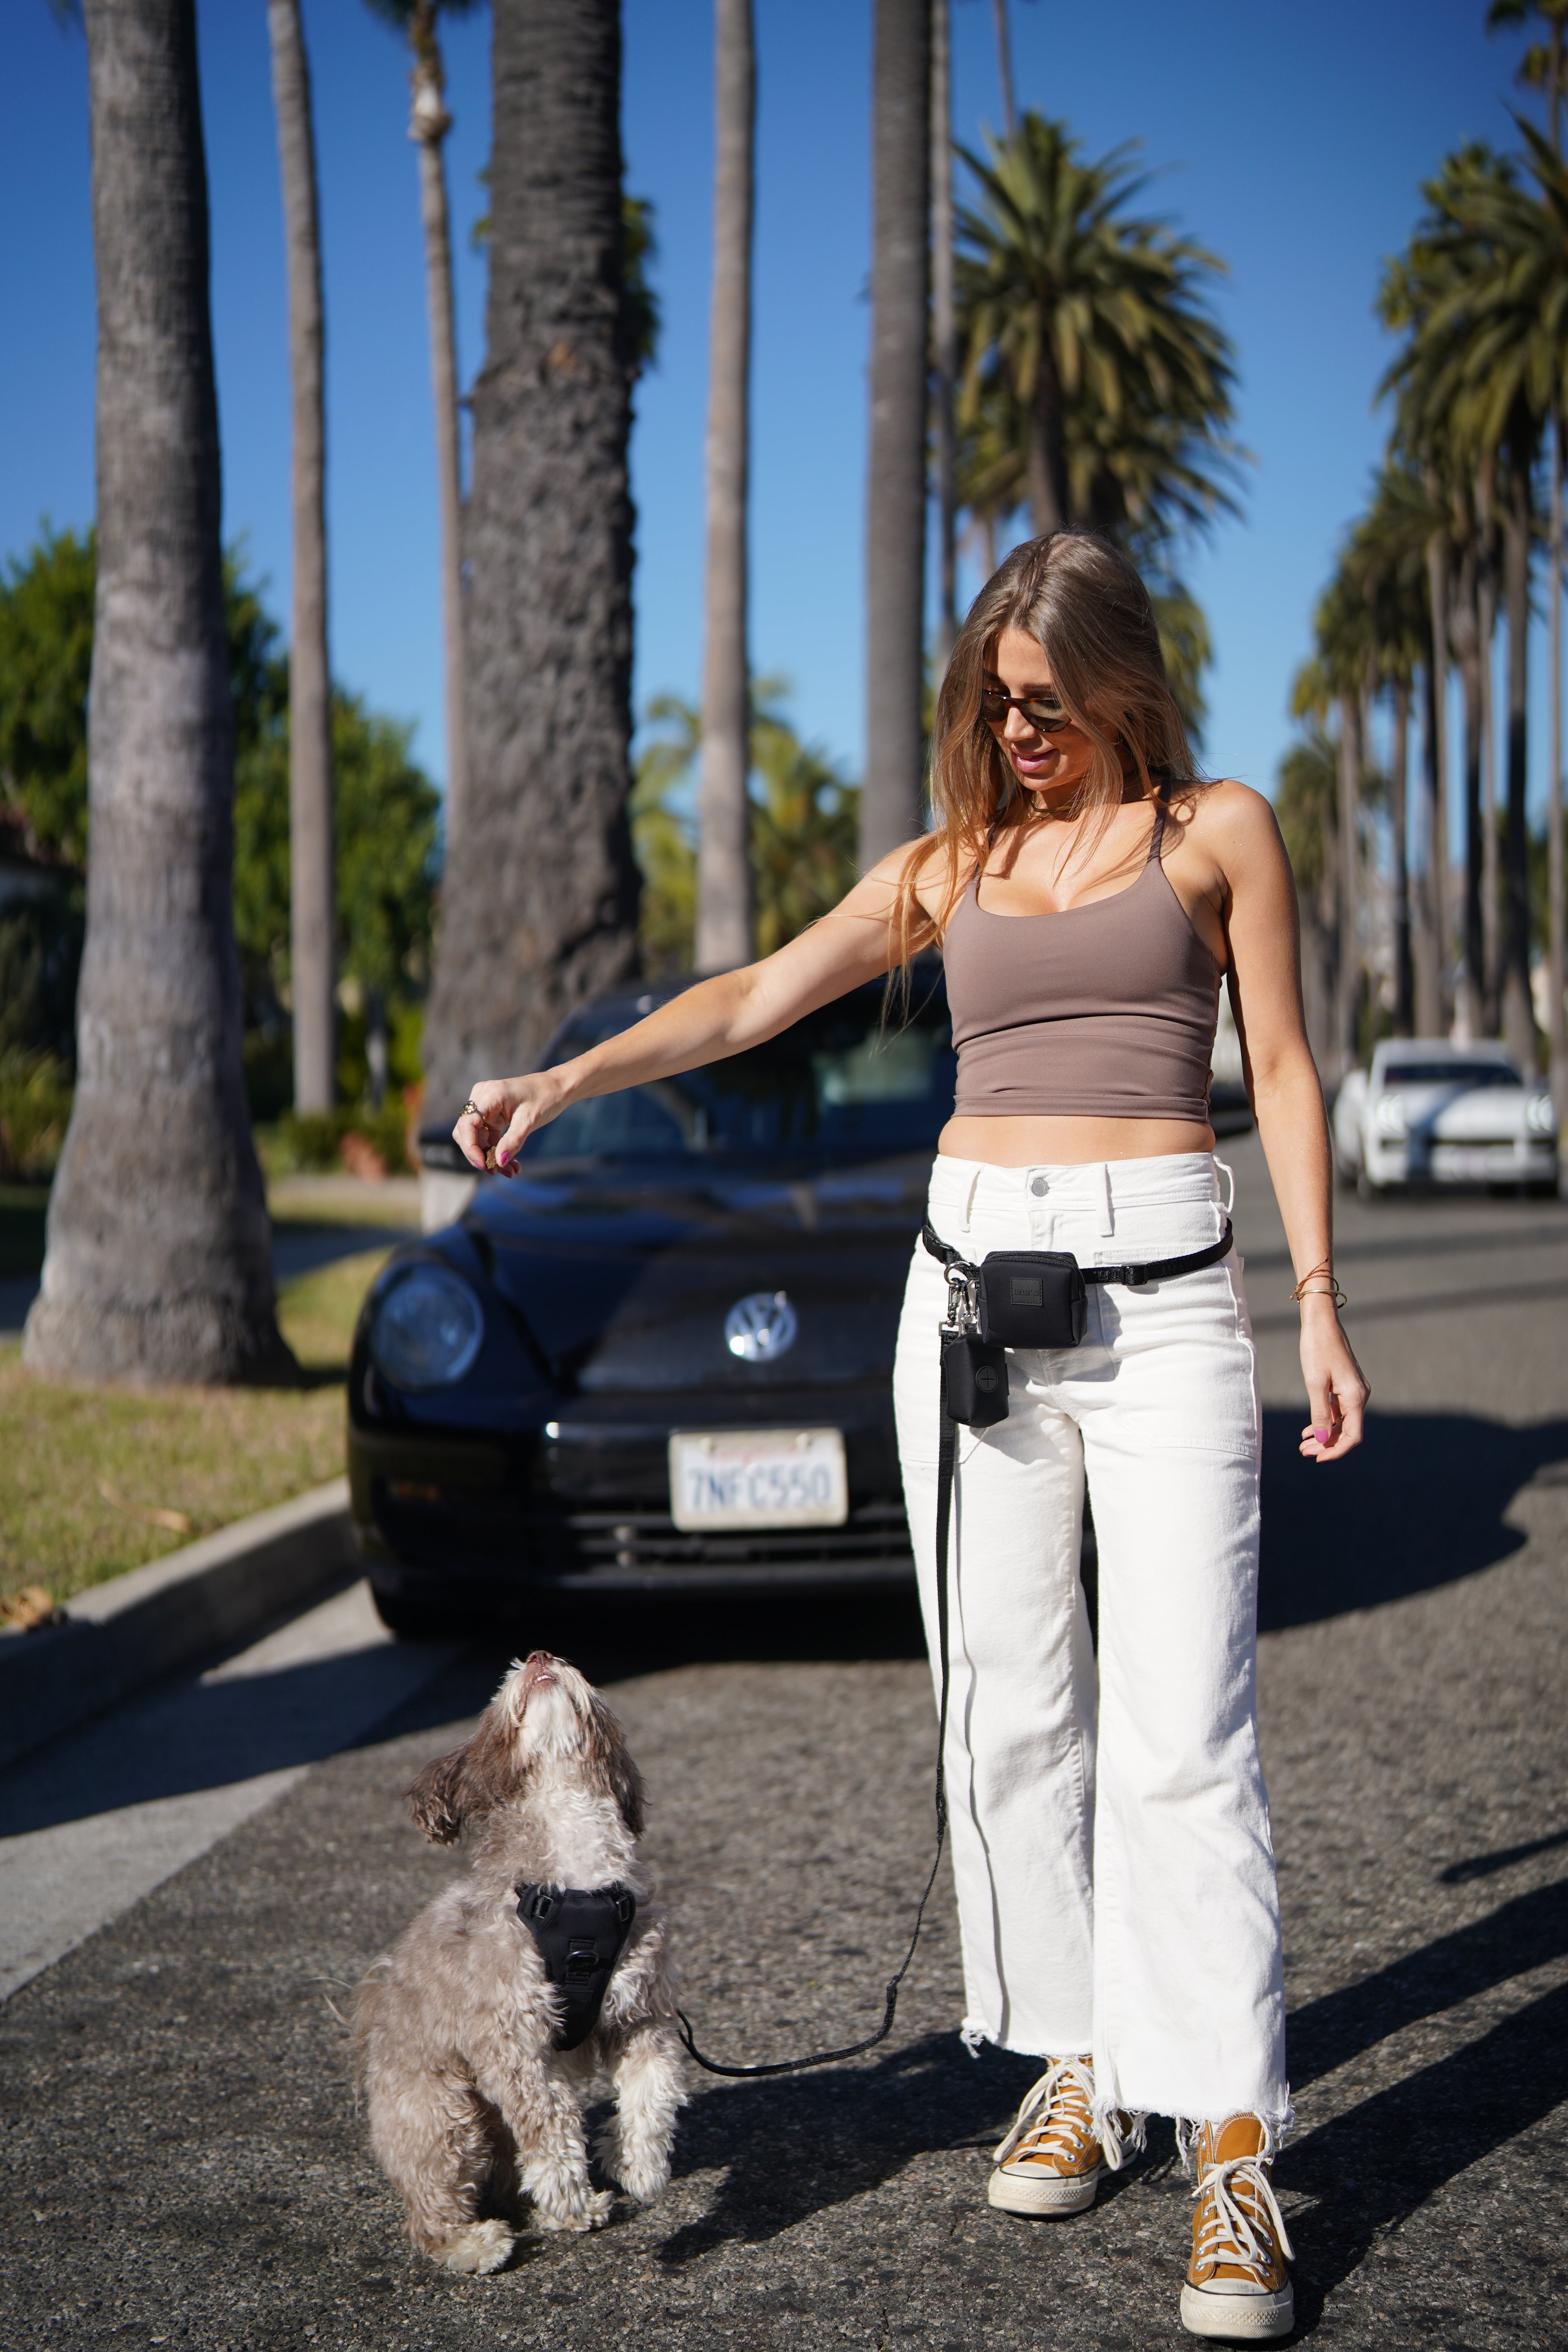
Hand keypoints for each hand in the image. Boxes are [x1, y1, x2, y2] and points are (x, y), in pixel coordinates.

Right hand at [452, 1073, 562, 1176]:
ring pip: (478, 1138)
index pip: (467, 1123)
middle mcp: (483, 1098)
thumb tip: (499, 1162)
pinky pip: (488, 1137)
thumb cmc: (546, 1097)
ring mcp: (486, 1107)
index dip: (470, 1146)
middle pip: (468, 1133)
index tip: (484, 1164)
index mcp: (490, 1094)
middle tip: (496, 1172)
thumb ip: (513, 1141)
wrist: (557, 1088)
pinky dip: (498, 1151)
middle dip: (480, 1155)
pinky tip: (511, 1164)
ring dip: (491, 1156)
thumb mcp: (530, 1120)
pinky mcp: (492, 1116)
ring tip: (510, 1171)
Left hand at [1297, 1294, 1368, 1462]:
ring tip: (1303, 1444)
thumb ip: (1320, 1413)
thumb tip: (1323, 1440)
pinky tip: (1309, 1429)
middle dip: (1326, 1445)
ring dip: (1324, 1434)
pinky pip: (1339, 1410)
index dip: (1336, 1451)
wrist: (1321, 1321)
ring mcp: (1353, 1390)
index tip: (1316, 1458)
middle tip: (1303, 1452)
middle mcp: (1359, 1395)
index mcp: (1356, 1397)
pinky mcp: (1346, 1385)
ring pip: (1342, 1421)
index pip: (1353, 1436)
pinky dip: (1326, 1421)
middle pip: (1347, 1431)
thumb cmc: (1317, 1348)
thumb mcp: (1314, 1383)